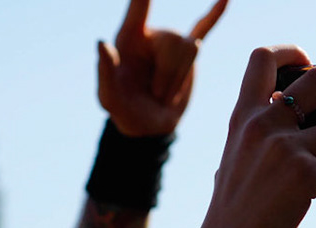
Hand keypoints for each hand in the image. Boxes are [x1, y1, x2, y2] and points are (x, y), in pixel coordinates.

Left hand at [97, 0, 227, 137]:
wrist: (147, 127)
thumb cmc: (123, 109)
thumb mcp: (108, 97)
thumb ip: (104, 72)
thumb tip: (100, 43)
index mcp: (130, 35)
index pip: (139, 2)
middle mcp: (154, 33)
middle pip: (175, 45)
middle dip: (167, 78)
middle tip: (153, 95)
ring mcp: (174, 41)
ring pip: (190, 50)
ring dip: (177, 81)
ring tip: (163, 95)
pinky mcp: (189, 52)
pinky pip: (205, 28)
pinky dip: (215, 13)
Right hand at [185, 51, 315, 227]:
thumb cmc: (230, 217)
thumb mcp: (235, 165)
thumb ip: (259, 142)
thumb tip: (298, 136)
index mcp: (243, 119)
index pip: (261, 61)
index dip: (289, 51)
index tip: (310, 60)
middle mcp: (263, 126)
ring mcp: (284, 149)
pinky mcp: (304, 177)